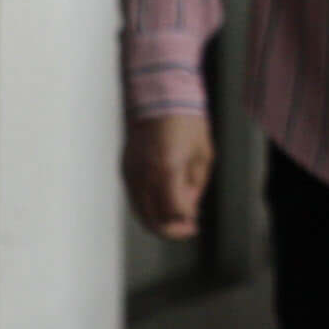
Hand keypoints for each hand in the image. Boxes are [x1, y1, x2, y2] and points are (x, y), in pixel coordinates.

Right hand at [122, 113, 214, 239]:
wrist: (160, 98)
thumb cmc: (188, 124)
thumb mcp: (203, 156)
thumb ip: (194, 188)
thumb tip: (188, 213)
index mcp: (167, 169)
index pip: (172, 211)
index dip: (184, 224)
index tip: (194, 226)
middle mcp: (144, 173)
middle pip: (152, 218)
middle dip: (170, 230)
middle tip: (186, 229)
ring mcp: (131, 172)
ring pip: (140, 212)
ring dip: (158, 221)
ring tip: (177, 219)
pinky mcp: (125, 169)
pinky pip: (135, 198)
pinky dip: (148, 208)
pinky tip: (164, 205)